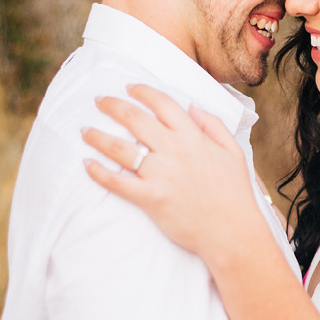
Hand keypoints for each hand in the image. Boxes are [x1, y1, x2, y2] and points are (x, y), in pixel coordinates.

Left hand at [82, 84, 261, 263]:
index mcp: (193, 136)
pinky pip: (116, 182)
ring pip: (119, 148)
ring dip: (97, 136)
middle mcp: (174, 150)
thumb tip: (192, 105)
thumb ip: (213, 124)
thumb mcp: (233, 152)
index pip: (161, 103)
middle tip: (98, 101)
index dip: (141, 91)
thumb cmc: (235, 194)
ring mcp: (161, 174)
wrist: (233, 232)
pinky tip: (87, 164)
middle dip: (111, 105)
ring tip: (84, 131)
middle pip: (134, 118)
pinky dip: (98, 173)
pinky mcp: (151, 198)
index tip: (128, 88)